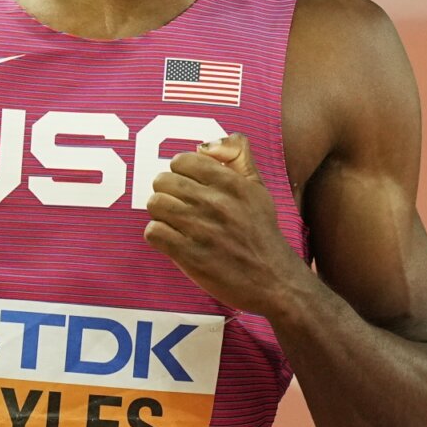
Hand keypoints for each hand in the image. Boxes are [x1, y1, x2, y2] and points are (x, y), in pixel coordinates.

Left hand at [144, 135, 306, 314]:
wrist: (273, 280)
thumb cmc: (262, 233)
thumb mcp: (258, 188)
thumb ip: (237, 156)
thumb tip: (205, 146)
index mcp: (232, 183)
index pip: (182, 160)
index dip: (180, 173)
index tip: (188, 186)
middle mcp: (216, 202)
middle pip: (163, 181)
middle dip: (168, 193)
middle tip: (180, 207)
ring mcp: (202, 229)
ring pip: (155, 204)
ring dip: (161, 214)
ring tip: (176, 224)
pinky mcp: (190, 255)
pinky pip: (153, 232)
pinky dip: (158, 236)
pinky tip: (172, 241)